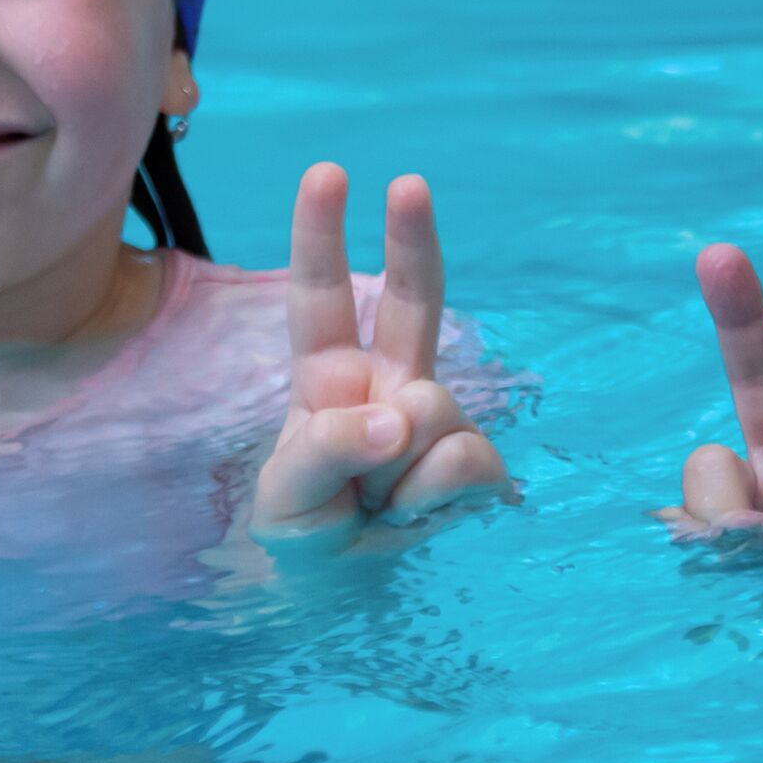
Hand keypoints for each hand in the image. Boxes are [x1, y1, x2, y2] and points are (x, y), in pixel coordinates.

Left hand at [249, 163, 506, 540]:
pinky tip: (413, 515)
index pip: (322, 297)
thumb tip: (399, 418)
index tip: (328, 173)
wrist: (344, 590)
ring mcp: (438, 418)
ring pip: (432, 411)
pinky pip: (464, 463)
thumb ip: (327, 449)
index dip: (321, 236)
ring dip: (395, 473)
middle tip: (409, 182)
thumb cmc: (305, 527)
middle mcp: (389, 380)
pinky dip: (430, 500)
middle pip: (413, 299)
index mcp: (328, 374)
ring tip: (375, 504)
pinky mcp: (477, 462)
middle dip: (411, 239)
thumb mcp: (285, 496)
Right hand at [667, 243, 762, 536]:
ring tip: (752, 560)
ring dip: (723, 512)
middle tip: (718, 254)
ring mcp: (742, 503)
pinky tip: (718, 564)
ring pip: (709, 468)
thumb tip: (710, 513)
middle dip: (740, 314)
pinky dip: (697, 540)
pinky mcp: (700, 533)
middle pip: (761, 376)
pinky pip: (682, 518)